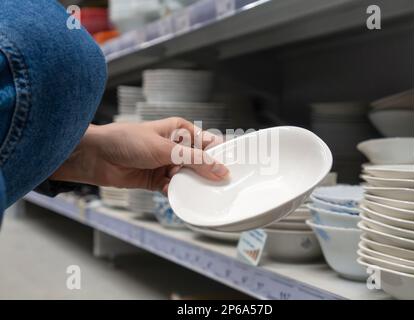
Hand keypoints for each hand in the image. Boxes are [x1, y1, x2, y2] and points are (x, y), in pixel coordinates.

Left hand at [51, 117, 228, 193]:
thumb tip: (220, 170)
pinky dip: (177, 192)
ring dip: (192, 185)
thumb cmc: (126, 141)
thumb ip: (194, 160)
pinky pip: (174, 188)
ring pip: (188, 177)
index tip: (233, 168)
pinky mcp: (156, 180)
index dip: (221, 155)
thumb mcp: (165, 149)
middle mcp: (176, 147)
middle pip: (200, 163)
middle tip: (221, 186)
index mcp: (180, 130)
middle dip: (208, 174)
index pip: (208, 143)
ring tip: (201, 192)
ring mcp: (166, 164)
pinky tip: (179, 195)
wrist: (94, 156)